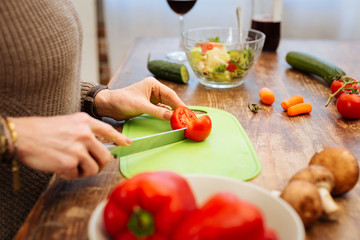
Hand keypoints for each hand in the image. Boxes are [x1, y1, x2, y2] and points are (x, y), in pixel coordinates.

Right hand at [10, 113, 130, 179]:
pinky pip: (77, 175)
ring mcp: (78, 148)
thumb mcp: (69, 123)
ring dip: (83, 171)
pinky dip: (69, 175)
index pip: (109, 130)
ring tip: (70, 165)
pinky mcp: (69, 162)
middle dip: (99, 165)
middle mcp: (85, 134)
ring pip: (94, 169)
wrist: (23, 136)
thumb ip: (85, 132)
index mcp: (85, 122)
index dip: (120, 138)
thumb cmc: (44, 131)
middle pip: (106, 156)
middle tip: (88, 166)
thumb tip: (99, 146)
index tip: (127, 144)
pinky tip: (59, 167)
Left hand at [95, 77, 185, 120]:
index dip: (179, 104)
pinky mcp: (149, 105)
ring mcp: (152, 98)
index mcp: (153, 85)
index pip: (170, 94)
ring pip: (167, 106)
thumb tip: (171, 116)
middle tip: (186, 118)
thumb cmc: (122, 100)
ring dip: (173, 113)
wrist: (108, 105)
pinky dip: (166, 115)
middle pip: (170, 100)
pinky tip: (172, 120)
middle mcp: (154, 90)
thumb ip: (157, 112)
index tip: (186, 112)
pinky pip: (161, 110)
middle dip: (178, 109)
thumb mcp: (140, 106)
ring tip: (181, 120)